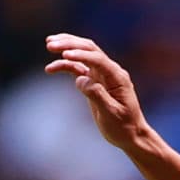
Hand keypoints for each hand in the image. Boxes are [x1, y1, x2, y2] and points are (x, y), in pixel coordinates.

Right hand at [45, 34, 148, 149]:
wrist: (130, 135)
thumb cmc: (123, 126)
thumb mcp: (111, 113)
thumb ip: (97, 95)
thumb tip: (81, 79)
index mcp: (118, 78)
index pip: (98, 59)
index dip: (81, 55)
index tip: (64, 55)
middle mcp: (111, 72)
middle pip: (90, 50)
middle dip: (71, 44)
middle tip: (50, 44)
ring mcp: (102, 76)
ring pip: (84, 54)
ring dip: (67, 48)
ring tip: (49, 44)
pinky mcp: (94, 82)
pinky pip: (78, 69)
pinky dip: (65, 65)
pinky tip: (50, 69)